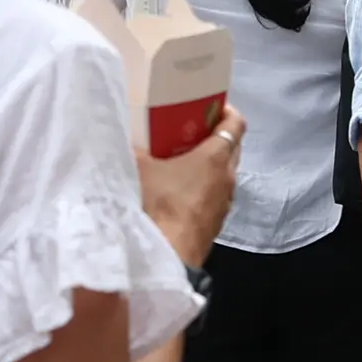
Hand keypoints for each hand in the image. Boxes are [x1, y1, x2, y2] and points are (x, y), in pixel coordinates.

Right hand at [137, 107, 245, 272]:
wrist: (166, 255)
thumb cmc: (158, 204)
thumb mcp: (140, 168)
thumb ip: (135, 148)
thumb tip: (125, 137)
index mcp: (217, 157)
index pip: (236, 124)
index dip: (226, 111)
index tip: (210, 106)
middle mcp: (229, 178)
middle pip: (232, 147)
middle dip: (216, 135)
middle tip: (191, 129)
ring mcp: (225, 203)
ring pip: (224, 173)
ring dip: (210, 164)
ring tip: (183, 159)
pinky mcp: (216, 223)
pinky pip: (215, 195)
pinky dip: (204, 187)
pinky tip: (181, 191)